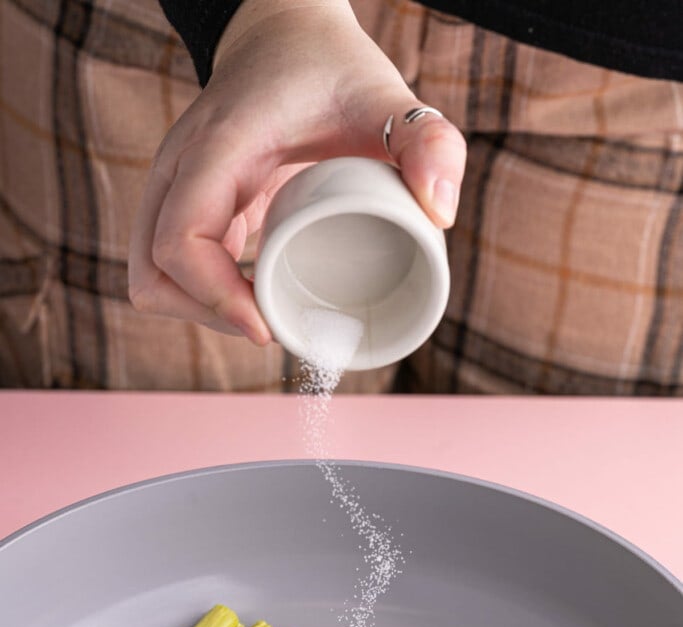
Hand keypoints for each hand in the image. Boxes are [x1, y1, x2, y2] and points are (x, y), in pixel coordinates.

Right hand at [128, 0, 465, 344]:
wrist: (284, 35)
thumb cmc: (331, 69)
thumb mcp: (388, 95)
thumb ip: (430, 142)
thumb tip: (441, 216)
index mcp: (217, 147)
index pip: (180, 240)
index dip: (215, 297)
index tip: (266, 327)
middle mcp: (178, 170)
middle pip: (151, 273)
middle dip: (207, 315)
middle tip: (269, 326)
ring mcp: (173, 189)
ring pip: (150, 276)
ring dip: (199, 311)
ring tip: (260, 315)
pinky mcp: (182, 206)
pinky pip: (168, 267)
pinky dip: (202, 296)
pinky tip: (251, 298)